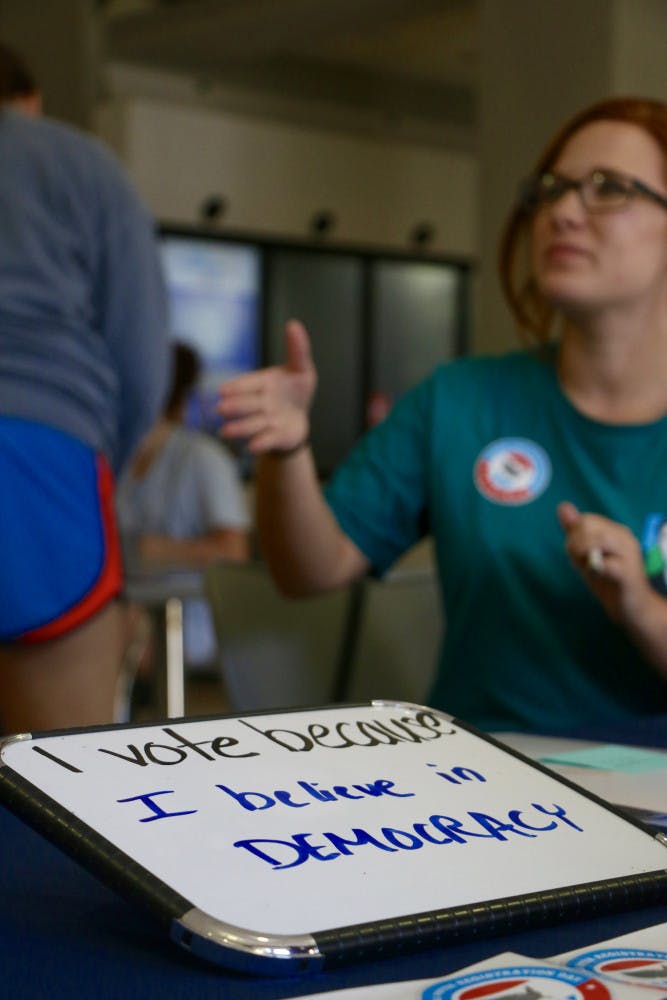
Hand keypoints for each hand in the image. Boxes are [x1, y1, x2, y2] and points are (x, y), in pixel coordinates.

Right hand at [218, 319, 316, 454]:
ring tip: (225, 431)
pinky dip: (261, 443)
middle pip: (248, 405)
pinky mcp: (277, 437)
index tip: (222, 390)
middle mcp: (262, 403)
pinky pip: (268, 440)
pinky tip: (252, 447)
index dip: (237, 387)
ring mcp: (268, 422)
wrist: (297, 419)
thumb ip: (297, 349)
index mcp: (265, 383)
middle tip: (221, 409)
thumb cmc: (295, 390)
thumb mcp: (301, 368)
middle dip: (236, 407)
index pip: (249, 384)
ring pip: (253, 424)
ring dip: (240, 428)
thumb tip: (293, 323)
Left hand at [557, 501, 653, 625]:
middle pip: (587, 527)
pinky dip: (595, 568)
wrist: (632, 608)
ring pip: (595, 540)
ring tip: (591, 569)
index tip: (580, 555)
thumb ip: (575, 532)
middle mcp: (624, 537)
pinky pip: (606, 563)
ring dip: (583, 557)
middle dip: (575, 546)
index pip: (585, 520)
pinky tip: (597, 575)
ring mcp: (628, 554)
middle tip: (584, 564)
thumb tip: (562, 506)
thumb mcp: (586, 555)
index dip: (575, 537)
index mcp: (615, 530)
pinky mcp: (628, 573)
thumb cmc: (607, 581)